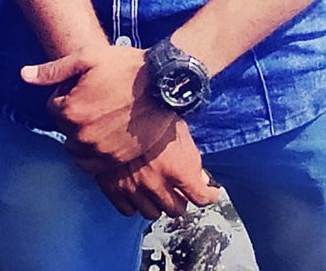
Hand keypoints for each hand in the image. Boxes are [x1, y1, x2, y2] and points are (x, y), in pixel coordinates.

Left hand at [20, 44, 176, 170]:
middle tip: (99, 100)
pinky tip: (110, 134)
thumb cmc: (127, 66)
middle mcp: (80, 135)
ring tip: (106, 116)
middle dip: (76, 114)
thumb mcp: (89, 57)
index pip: (54, 106)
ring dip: (85, 134)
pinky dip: (96, 152)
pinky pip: (92, 165)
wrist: (164, 85)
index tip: (87, 85)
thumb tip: (23, 75)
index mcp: (70, 110)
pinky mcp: (115, 161)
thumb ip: (54, 70)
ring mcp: (99, 151)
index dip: (69, 93)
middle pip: (65, 127)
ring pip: (77, 147)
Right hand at [95, 119, 223, 219]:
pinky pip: (129, 211)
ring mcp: (134, 188)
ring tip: (158, 190)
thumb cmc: (151, 114)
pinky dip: (135, 204)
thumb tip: (201, 178)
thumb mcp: (180, 130)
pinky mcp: (115, 189)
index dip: (209, 195)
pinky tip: (138, 192)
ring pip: (153, 214)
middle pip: (177, 210)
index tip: (210, 193)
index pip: (201, 197)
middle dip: (181, 199)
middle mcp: (157, 183)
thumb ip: (192, 157)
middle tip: (179, 189)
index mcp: (177, 168)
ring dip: (158, 204)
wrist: (115, 112)